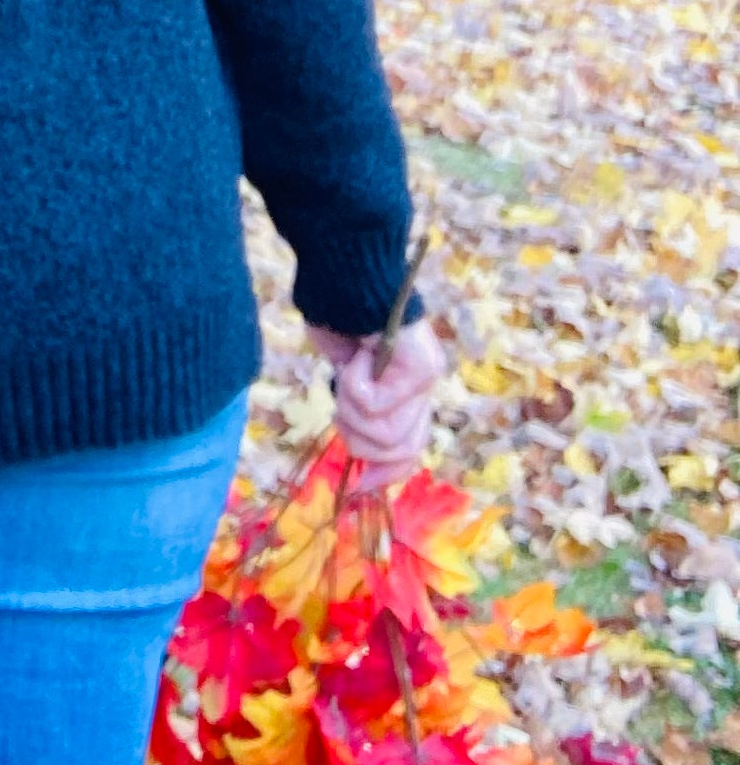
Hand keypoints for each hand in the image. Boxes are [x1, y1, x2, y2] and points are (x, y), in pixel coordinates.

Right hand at [310, 316, 446, 478]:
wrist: (345, 275)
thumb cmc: (337, 319)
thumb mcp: (346, 379)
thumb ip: (360, 416)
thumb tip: (362, 476)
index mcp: (408, 395)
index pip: (410, 453)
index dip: (385, 475)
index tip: (360, 489)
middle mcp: (425, 391)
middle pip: (397, 451)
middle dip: (359, 438)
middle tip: (344, 404)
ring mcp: (427, 380)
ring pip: (383, 433)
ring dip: (350, 407)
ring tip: (349, 371)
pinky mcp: (422, 368)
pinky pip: (374, 403)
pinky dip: (351, 382)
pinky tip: (357, 354)